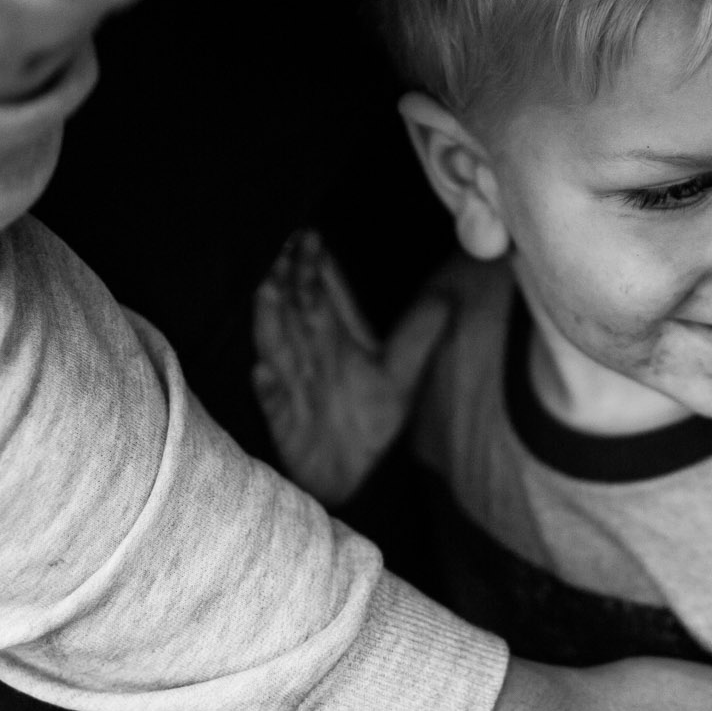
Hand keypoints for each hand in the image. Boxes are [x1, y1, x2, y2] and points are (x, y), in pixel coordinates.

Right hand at [251, 230, 450, 505]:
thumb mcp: (403, 374)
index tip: (310, 235)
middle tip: (282, 248)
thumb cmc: (375, 420)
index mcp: (335, 337)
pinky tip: (262, 371)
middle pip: (295, 309)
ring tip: (266, 292)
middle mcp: (309, 352)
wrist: (356, 475)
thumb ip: (421, 333)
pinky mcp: (282, 417)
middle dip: (288, 280)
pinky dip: (267, 387)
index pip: (322, 293)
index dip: (316, 266)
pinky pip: (272, 400)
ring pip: (276, 344)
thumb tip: (449, 295)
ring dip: (270, 320)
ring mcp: (291, 382)